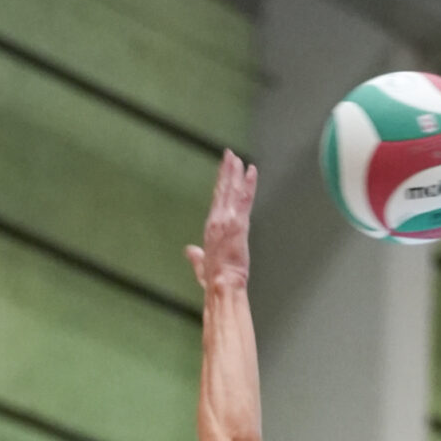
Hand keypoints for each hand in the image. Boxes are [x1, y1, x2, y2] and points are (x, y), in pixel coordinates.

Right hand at [186, 150, 255, 292]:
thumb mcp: (202, 267)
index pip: (216, 200)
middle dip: (226, 171)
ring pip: (232, 191)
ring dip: (235, 172)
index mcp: (211, 228)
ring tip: (238, 158)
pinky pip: (244, 199)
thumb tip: (189, 251)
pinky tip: (252, 171)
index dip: (220, 183)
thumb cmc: (214, 280)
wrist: (222, 286)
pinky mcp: (238, 224)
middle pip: (222, 190)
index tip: (223, 170)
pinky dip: (249, 184)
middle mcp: (217, 220)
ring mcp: (227, 221)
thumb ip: (196, 257)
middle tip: (230, 154)